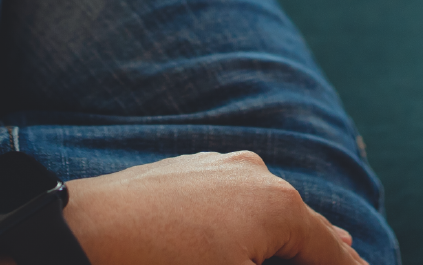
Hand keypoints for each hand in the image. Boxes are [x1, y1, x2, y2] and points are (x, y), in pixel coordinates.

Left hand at [65, 151, 365, 264]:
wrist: (70, 238)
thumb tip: (289, 259)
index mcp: (278, 206)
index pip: (332, 256)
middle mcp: (255, 175)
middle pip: (308, 229)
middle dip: (327, 256)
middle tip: (352, 261)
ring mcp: (216, 167)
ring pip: (273, 209)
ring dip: (293, 240)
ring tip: (321, 252)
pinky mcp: (183, 173)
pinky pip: (237, 200)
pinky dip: (256, 224)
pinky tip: (255, 238)